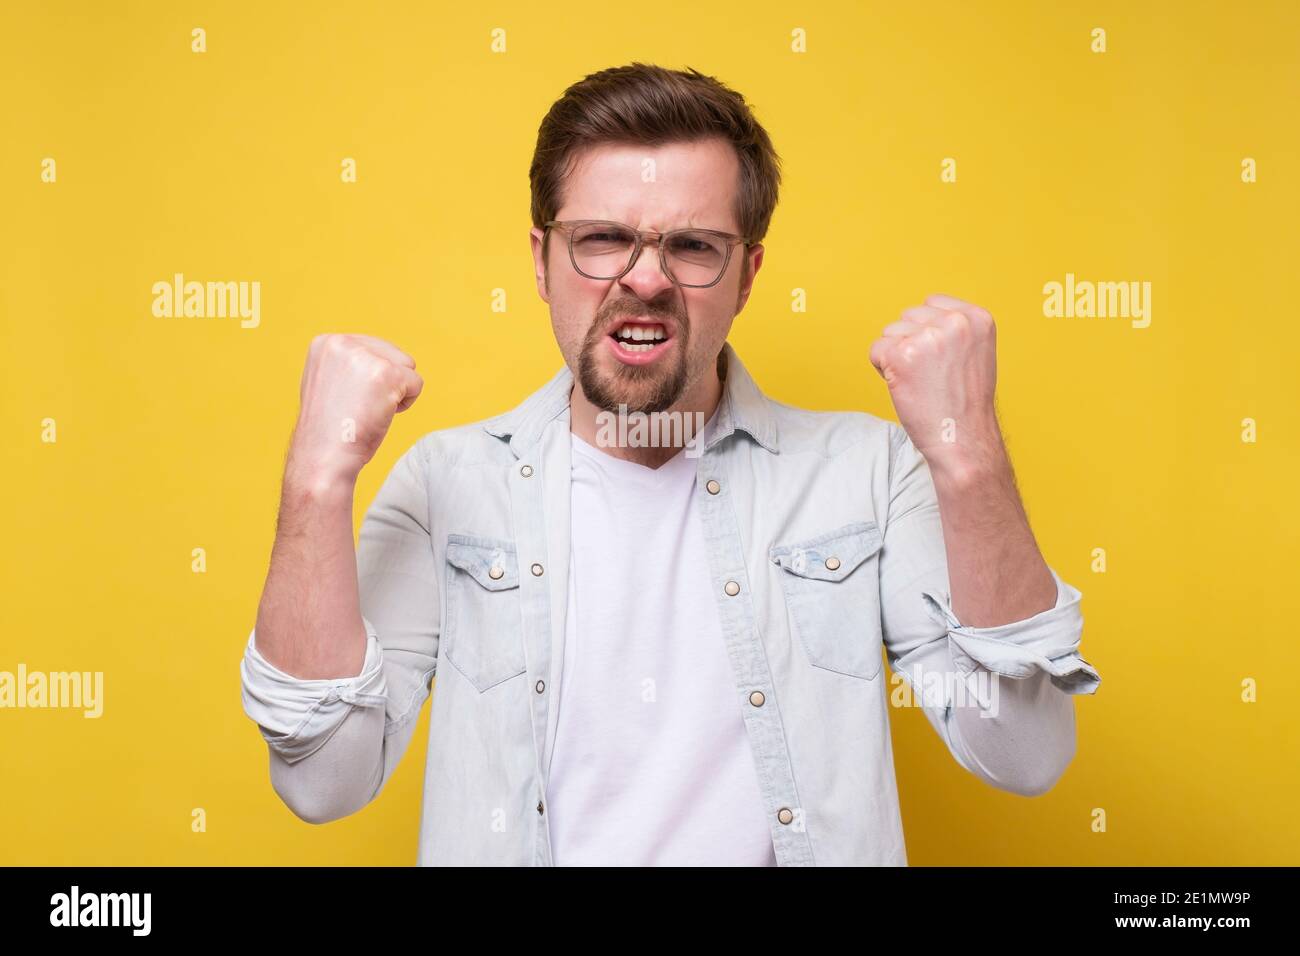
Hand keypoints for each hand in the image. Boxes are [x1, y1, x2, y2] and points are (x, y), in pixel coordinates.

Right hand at [286, 333, 423, 488]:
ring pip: (407, 366)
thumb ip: (349, 364)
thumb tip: (377, 357)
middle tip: (360, 408)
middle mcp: (343, 343)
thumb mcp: (329, 382)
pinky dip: (406, 404)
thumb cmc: (329, 430)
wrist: (323, 458)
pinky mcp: (387, 373)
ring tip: (369, 410)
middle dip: (387, 383)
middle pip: (393, 354)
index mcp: (326, 342)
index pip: (373, 347)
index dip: (371, 378)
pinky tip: (381, 416)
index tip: (350, 399)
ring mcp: (365, 356)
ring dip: (397, 392)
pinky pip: (417, 383)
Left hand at [868, 294, 1006, 483]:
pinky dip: (883, 370)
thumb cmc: (964, 403)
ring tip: (921, 382)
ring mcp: (927, 337)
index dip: (926, 331)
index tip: (940, 359)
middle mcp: (954, 322)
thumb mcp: (974, 353)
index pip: (931, 303)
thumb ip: (953, 330)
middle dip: (910, 343)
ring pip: (890, 332)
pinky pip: (876, 351)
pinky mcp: (901, 355)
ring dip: (896, 356)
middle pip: (907, 317)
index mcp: (976, 318)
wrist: (962, 438)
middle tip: (930, 375)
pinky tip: (906, 386)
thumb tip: (920, 316)